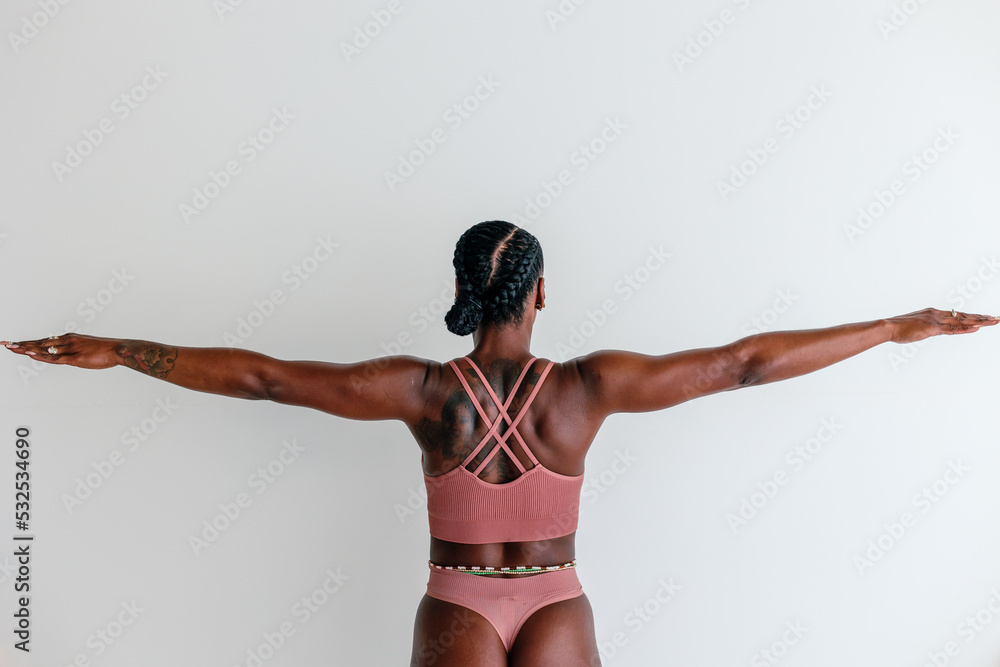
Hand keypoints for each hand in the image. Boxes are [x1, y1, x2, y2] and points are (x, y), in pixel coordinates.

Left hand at [2, 333, 120, 369]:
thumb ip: (71, 352)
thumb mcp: (85, 348)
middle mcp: (66, 341)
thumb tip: (61, 357)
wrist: (117, 349)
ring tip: (12, 348)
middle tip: (6, 344)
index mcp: (68, 338)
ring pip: (44, 349)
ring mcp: (71, 349)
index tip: (15, 344)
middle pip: (39, 343)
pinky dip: (42, 355)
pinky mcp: (76, 358)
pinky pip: (56, 358)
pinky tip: (31, 354)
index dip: (28, 343)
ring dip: (27, 349)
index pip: (43, 341)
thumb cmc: (104, 350)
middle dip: (21, 345)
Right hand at [887, 308, 998, 343]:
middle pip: (964, 316)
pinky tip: (977, 327)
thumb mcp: (916, 328)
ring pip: (962, 320)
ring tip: (993, 321)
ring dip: (979, 321)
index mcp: (933, 313)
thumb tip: (931, 331)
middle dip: (981, 317)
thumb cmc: (898, 328)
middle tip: (996, 318)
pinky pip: (953, 329)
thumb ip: (927, 328)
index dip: (972, 317)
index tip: (984, 318)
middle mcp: (937, 314)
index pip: (957, 315)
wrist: (888, 327)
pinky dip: (966, 328)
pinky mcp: (932, 327)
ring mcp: (936, 320)